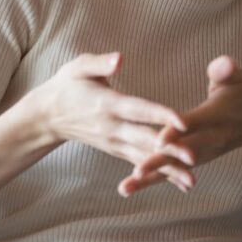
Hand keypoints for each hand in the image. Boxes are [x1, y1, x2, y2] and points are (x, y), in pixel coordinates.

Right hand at [28, 52, 194, 185]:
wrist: (46, 116)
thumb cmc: (67, 85)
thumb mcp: (78, 67)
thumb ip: (100, 63)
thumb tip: (120, 58)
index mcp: (107, 104)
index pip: (139, 110)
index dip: (161, 115)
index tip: (183, 122)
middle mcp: (112, 127)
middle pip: (145, 139)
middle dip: (170, 150)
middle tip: (195, 158)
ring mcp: (113, 142)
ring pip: (144, 157)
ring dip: (168, 170)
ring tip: (192, 181)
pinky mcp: (115, 150)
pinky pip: (138, 162)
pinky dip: (158, 174)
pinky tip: (179, 182)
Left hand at [118, 55, 241, 195]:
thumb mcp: (238, 77)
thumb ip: (226, 71)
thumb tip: (224, 64)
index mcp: (216, 115)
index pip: (195, 124)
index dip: (178, 131)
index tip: (160, 139)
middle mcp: (209, 139)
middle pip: (182, 152)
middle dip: (160, 161)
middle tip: (137, 170)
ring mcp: (203, 153)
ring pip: (174, 167)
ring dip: (151, 177)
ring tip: (125, 187)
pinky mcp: (196, 160)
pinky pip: (172, 172)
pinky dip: (152, 180)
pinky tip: (128, 187)